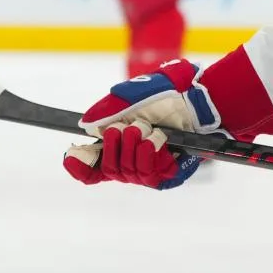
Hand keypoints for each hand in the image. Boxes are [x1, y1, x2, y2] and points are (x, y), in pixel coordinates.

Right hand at [64, 60, 220, 189]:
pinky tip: (156, 139)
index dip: (81, 165)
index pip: (94, 167)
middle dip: (112, 146)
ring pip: (125, 172)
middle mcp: (134, 160)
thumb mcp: (133, 95)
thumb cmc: (169, 95)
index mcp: (122, 145)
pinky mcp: (167, 177)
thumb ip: (108, 109)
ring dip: (132, 146)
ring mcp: (151, 170)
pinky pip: (147, 174)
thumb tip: (85, 125)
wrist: (199, 101)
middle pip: (108, 169)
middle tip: (123, 127)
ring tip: (145, 128)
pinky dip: (148, 153)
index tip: (73, 153)